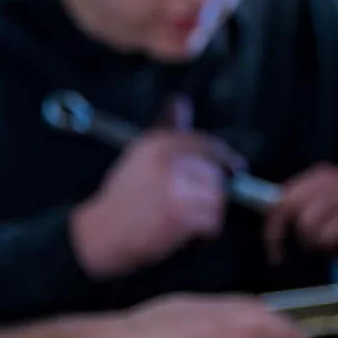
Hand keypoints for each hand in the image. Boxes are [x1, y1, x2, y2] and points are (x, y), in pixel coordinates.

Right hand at [68, 126, 234, 280]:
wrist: (101, 234)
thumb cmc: (121, 199)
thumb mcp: (139, 157)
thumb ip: (166, 130)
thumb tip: (182, 101)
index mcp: (157, 143)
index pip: (204, 143)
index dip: (224, 156)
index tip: (236, 168)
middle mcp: (168, 158)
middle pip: (215, 173)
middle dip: (211, 193)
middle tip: (191, 210)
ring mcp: (176, 185)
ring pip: (217, 199)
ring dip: (207, 216)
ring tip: (182, 223)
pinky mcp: (181, 212)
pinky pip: (212, 223)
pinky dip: (203, 235)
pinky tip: (181, 236)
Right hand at [105, 293, 314, 337]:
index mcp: (179, 307)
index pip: (221, 305)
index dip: (243, 313)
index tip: (257, 324)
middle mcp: (201, 305)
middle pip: (246, 306)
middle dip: (268, 319)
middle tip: (287, 335)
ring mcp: (217, 317)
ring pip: (263, 316)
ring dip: (284, 329)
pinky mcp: (230, 334)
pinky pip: (272, 332)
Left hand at [264, 163, 337, 273]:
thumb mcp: (326, 217)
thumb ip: (300, 212)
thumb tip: (269, 211)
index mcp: (325, 175)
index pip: (284, 202)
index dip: (274, 231)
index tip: (275, 256)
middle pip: (304, 223)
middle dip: (314, 244)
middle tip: (332, 246)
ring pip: (325, 235)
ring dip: (337, 249)